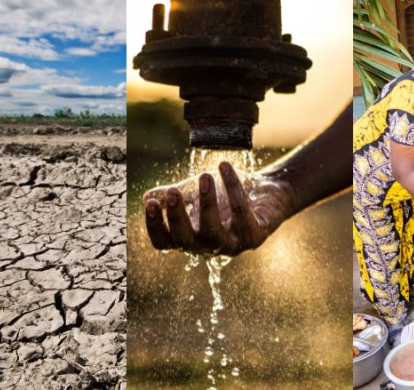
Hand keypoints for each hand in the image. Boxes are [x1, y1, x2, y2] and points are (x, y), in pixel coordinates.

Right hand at [143, 162, 295, 255]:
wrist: (267, 193)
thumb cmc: (227, 196)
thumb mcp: (195, 193)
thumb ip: (173, 196)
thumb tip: (146, 197)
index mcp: (191, 237)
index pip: (165, 242)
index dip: (156, 227)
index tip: (151, 203)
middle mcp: (209, 246)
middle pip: (186, 241)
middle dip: (178, 217)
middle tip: (172, 192)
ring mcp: (232, 244)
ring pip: (214, 233)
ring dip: (207, 203)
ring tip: (204, 176)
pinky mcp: (254, 235)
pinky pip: (242, 213)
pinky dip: (234, 188)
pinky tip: (225, 166)